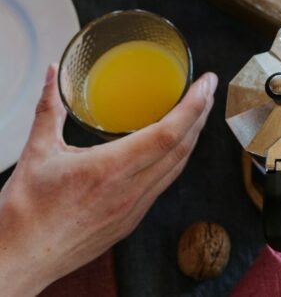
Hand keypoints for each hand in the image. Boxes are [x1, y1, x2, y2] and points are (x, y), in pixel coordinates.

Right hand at [0, 64, 216, 295]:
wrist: (17, 261)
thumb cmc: (23, 213)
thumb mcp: (37, 153)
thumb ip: (50, 108)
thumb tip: (54, 74)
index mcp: (110, 170)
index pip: (168, 133)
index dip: (194, 106)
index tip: (206, 83)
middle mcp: (130, 191)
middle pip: (182, 147)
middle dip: (201, 114)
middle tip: (207, 88)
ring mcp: (134, 209)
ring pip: (177, 167)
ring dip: (192, 136)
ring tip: (199, 110)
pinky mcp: (131, 221)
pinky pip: (164, 184)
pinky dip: (176, 159)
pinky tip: (175, 146)